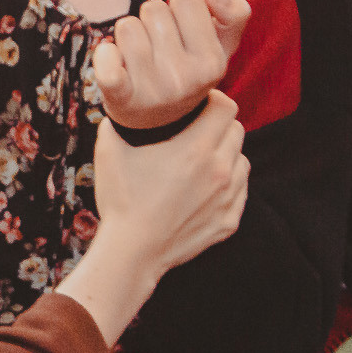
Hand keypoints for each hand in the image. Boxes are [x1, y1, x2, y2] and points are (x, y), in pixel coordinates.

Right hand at [55, 93, 250, 344]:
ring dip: (227, 154)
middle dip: (220, 125)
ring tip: (204, 160)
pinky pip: (240, 190)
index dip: (213, 99)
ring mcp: (228, 198)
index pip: (226, 107)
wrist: (132, 253)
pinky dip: (228, 183)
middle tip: (199, 129)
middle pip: (237, 130)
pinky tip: (206, 187)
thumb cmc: (121, 201)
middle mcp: (219, 171)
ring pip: (242, 160)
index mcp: (195, 149)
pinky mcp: (229, 220)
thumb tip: (120, 108)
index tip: (200, 103)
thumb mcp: (109, 151)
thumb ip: (116, 121)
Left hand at [91, 0, 250, 130]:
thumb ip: (234, 13)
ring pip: (127, 26)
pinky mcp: (122, 98)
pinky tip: (113, 62)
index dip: (179, 10)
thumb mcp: (222, 47)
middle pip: (153, 8)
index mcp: (213, 62)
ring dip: (128, 37)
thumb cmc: (190, 73)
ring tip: (138, 59)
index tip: (181, 33)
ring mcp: (154, 90)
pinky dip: (104, 56)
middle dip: (152, 22)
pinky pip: (107, 63)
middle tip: (158, 50)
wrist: (160, 127)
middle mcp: (186, 78)